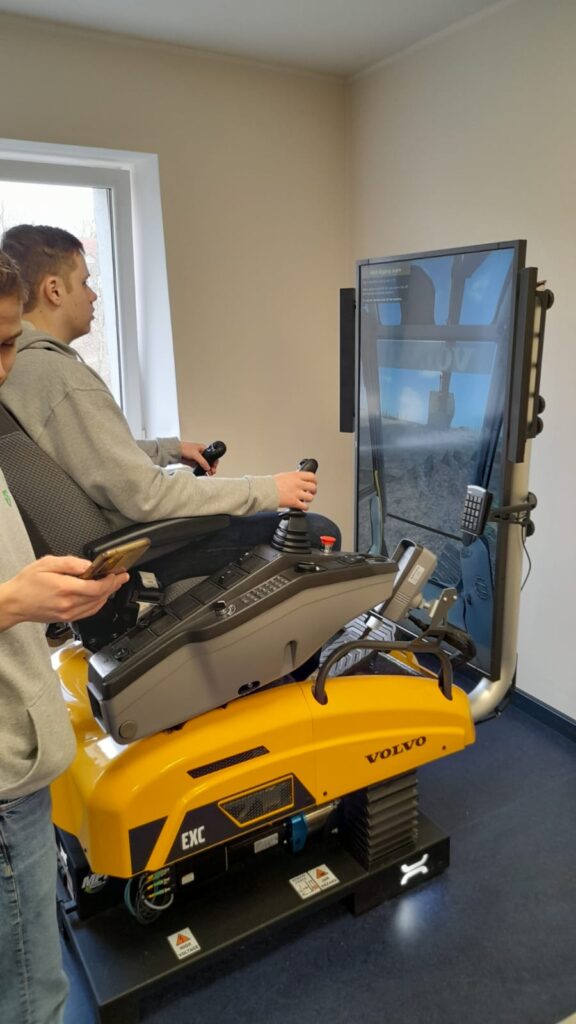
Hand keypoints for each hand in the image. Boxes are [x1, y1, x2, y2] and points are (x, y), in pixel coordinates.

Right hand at [0, 556, 129, 630]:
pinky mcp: (66, 618)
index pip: (97, 587)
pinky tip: (100, 596)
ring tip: (113, 584)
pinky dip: (98, 603)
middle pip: (100, 597)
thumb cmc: (26, 583)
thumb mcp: (47, 563)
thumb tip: (88, 565)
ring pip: (96, 606)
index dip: (112, 581)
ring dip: (107, 595)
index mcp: (64, 588)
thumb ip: (70, 563)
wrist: (13, 603)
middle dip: (114, 586)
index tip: (120, 574)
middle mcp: (68, 604)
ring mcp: (68, 614)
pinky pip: (88, 612)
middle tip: (121, 577)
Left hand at [180, 441, 218, 475]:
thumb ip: (202, 461)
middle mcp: (202, 454)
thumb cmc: (184, 448)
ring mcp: (198, 459)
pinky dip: (202, 471)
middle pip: (210, 461)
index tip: (214, 468)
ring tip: (209, 474)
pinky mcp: (194, 463)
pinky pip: (200, 468)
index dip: (214, 462)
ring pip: (205, 465)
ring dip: (208, 470)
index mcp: (204, 449)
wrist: (175, 451)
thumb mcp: (195, 454)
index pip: (212, 456)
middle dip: (212, 467)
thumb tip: (208, 468)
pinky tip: (204, 474)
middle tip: (212, 472)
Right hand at [274, 471, 316, 510]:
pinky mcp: (294, 502)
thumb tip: (299, 480)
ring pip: (310, 497)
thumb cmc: (271, 484)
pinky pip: (305, 506)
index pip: (311, 476)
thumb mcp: (284, 476)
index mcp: (296, 476)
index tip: (314, 483)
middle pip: (313, 487)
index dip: (314, 480)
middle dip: (313, 491)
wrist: (265, 491)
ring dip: (309, 499)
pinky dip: (304, 507)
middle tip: (311, 492)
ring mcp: (296, 493)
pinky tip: (301, 506)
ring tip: (305, 500)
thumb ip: (293, 478)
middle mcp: (298, 484)